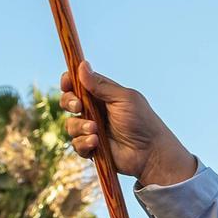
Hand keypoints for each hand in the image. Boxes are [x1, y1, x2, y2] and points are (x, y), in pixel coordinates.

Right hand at [60, 61, 195, 185]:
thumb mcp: (123, 98)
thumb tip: (82, 65)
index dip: (69, 82)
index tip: (67, 84)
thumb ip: (101, 85)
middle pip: (69, 102)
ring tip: (95, 131)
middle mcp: (95, 111)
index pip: (78, 83)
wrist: (150, 152)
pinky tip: (96, 143)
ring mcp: (93, 129)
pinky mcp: (92, 147)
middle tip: (79, 107)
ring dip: (80, 126)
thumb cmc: (142, 122)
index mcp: (103, 95)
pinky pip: (76, 144)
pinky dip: (84, 143)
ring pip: (70, 124)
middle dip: (69, 102)